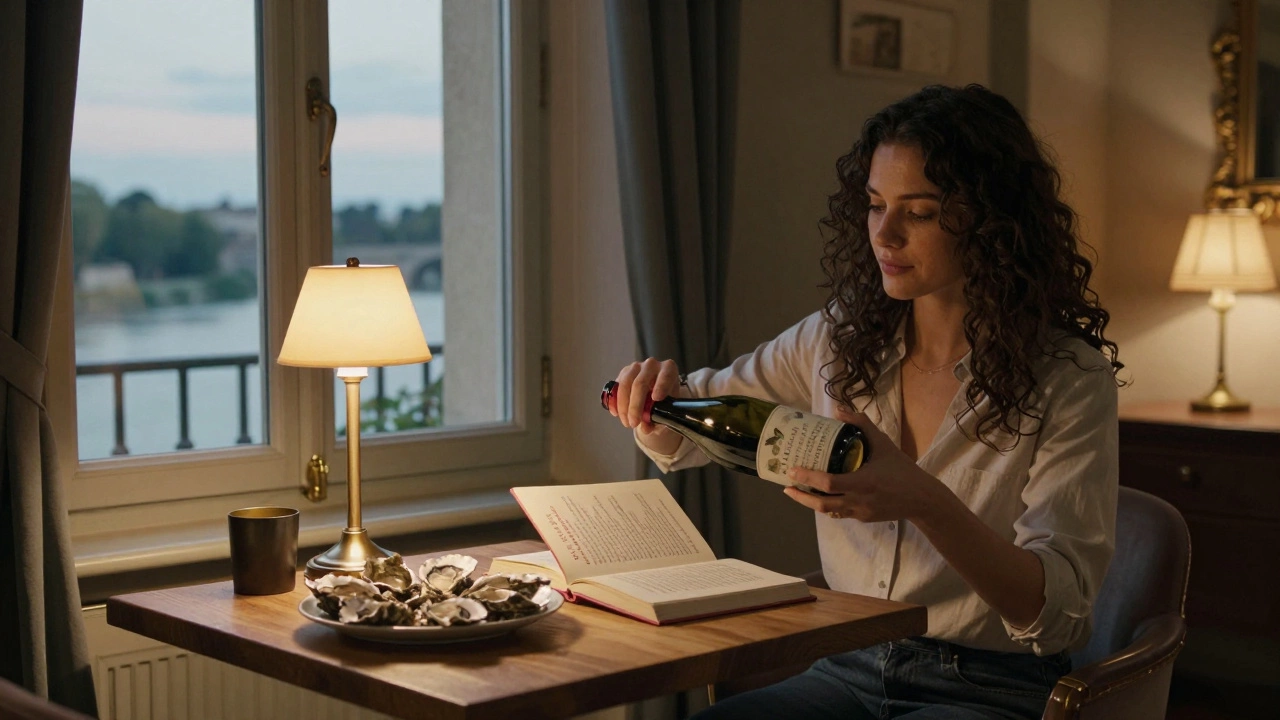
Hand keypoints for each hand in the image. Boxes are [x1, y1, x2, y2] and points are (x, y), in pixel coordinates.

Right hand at [610, 358, 683, 453]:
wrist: (656, 392)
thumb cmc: (665, 400)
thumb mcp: (666, 410)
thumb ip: (658, 420)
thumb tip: (645, 428)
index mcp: (669, 369)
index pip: (665, 375)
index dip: (661, 385)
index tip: (656, 398)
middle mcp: (652, 365)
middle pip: (640, 383)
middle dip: (635, 406)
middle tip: (634, 423)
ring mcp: (636, 367)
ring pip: (625, 384)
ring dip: (624, 406)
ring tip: (626, 422)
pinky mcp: (624, 372)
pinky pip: (616, 386)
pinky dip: (615, 401)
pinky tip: (616, 413)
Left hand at [782, 409, 941, 523]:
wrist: (923, 500)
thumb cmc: (902, 470)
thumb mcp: (884, 444)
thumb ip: (862, 425)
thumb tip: (839, 410)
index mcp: (862, 482)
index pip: (827, 483)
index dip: (807, 477)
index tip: (791, 470)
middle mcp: (857, 500)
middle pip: (821, 504)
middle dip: (801, 496)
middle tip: (786, 487)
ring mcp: (859, 512)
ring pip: (828, 511)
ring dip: (811, 502)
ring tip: (798, 492)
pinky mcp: (863, 518)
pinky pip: (840, 512)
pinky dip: (828, 505)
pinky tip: (822, 495)